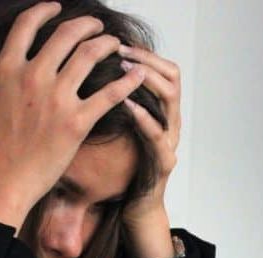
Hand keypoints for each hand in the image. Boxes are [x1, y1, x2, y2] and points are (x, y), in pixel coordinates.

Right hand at [0, 1, 145, 230]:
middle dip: (86, 25)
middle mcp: (34, 76)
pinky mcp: (77, 124)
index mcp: (5, 67)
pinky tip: (138, 74)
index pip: (28, 24)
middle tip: (97, 26)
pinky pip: (109, 95)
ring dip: (106, 44)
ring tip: (116, 44)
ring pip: (89, 56)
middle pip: (66, 35)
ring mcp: (57, 99)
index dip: (45, 10)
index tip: (57, 8)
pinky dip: (126, 81)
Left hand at [117, 45, 181, 257]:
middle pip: (172, 77)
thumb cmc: (124, 169)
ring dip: (147, 80)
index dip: (146, 54)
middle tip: (122, 51)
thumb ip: (114, 104)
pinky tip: (127, 105)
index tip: (120, 44)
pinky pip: (158, 135)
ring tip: (125, 70)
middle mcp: (171, 123)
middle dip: (146, 60)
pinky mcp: (164, 162)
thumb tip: (90, 75)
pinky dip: (143, 117)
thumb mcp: (119, 129)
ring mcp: (171, 142)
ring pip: (170, 99)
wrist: (135, 207)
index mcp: (161, 113)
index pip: (164, 70)